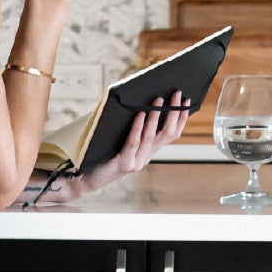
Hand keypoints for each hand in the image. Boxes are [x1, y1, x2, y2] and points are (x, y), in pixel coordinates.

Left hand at [20, 95, 191, 206]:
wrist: (84, 177)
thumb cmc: (101, 153)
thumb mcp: (122, 138)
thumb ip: (134, 127)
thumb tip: (142, 100)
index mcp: (148, 151)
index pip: (171, 135)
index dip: (180, 118)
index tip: (186, 101)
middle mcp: (145, 157)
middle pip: (166, 134)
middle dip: (173, 113)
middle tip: (177, 94)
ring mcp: (136, 162)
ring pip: (150, 136)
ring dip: (156, 116)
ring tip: (158, 99)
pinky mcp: (124, 163)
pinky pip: (133, 142)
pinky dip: (137, 127)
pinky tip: (139, 114)